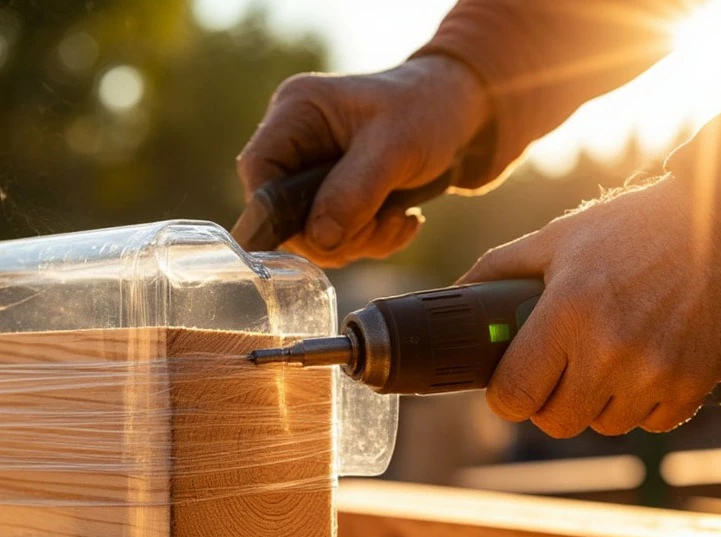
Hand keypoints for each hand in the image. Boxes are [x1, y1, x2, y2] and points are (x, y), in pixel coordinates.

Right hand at [237, 56, 490, 267]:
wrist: (462, 114)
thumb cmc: (428, 111)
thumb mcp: (395, 148)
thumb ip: (354, 192)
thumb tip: (320, 240)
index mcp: (297, 111)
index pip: (259, 169)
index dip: (276, 211)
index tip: (314, 238)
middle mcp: (297, 142)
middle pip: (284, 212)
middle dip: (333, 234)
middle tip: (378, 225)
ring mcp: (315, 171)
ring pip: (314, 234)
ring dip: (360, 240)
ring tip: (398, 219)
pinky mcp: (336, 196)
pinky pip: (340, 238)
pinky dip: (373, 240)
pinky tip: (403, 220)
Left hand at [460, 175, 720, 436]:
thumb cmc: (636, 227)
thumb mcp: (559, 237)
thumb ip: (500, 268)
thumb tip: (457, 294)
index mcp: (568, 311)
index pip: (513, 396)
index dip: (505, 396)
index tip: (511, 384)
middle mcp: (610, 348)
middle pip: (555, 422)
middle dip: (547, 402)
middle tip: (555, 374)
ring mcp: (655, 371)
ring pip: (602, 425)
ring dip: (596, 402)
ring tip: (605, 359)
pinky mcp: (693, 384)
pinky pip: (649, 424)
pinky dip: (641, 405)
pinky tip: (644, 365)